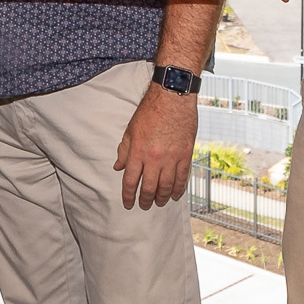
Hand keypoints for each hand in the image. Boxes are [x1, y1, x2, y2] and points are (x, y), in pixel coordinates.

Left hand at [114, 82, 197, 209]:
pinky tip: (176, 195)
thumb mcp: (131, 130)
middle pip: (149, 187)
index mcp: (138, 152)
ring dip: (162, 197)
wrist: (172, 97)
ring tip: (159, 202)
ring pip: (166, 186)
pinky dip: (179, 188)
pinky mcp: (185, 154)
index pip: (130, 181)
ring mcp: (171, 157)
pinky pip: (182, 177)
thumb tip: (118, 167)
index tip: (127, 203)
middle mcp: (154, 158)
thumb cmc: (150, 111)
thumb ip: (124, 150)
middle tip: (144, 206)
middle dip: (145, 200)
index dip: (128, 196)